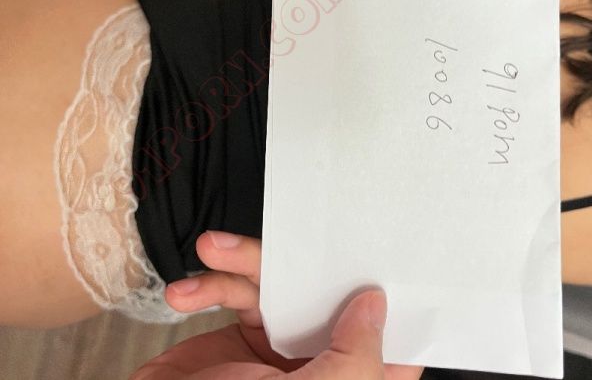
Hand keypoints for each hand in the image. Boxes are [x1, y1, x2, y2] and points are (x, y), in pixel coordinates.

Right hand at [130, 231, 422, 379]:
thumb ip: (357, 353)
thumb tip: (376, 305)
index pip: (391, 345)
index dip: (396, 304)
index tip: (393, 257)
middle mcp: (318, 366)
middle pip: (326, 297)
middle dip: (303, 260)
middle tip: (288, 233)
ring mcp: (278, 350)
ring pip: (274, 285)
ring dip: (237, 263)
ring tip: (210, 248)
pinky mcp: (238, 337)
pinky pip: (232, 293)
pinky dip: (207, 287)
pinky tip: (185, 292)